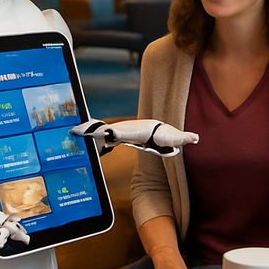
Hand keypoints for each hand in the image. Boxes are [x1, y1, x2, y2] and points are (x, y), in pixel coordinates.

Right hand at [70, 120, 198, 155]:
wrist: (155, 130)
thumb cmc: (163, 134)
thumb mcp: (173, 137)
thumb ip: (183, 138)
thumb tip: (197, 138)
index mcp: (135, 131)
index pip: (122, 131)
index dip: (111, 132)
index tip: (104, 133)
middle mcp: (123, 130)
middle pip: (105, 131)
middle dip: (92, 131)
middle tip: (77, 131)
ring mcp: (117, 134)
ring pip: (98, 132)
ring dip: (86, 133)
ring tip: (71, 133)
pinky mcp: (112, 138)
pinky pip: (98, 137)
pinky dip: (86, 135)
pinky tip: (74, 135)